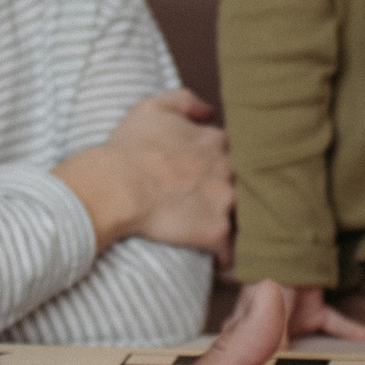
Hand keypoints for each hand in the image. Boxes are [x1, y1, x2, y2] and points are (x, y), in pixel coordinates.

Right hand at [54, 90, 233, 258]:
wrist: (116, 185)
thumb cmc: (129, 147)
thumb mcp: (153, 107)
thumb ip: (187, 101)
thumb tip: (210, 111)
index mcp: (216, 142)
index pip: (238, 152)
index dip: (226, 165)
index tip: (214, 175)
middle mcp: (228, 169)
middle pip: (248, 183)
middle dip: (239, 193)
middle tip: (220, 205)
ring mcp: (225, 201)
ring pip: (246, 216)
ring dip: (240, 224)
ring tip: (232, 236)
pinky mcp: (216, 232)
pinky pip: (232, 250)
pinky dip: (228, 258)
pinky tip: (222, 263)